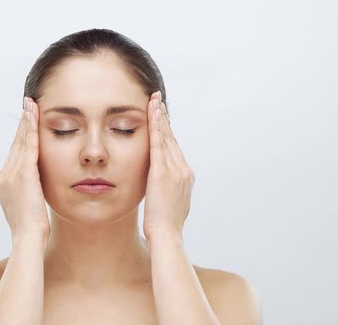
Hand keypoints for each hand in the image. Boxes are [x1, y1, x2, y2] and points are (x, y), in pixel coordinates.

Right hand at [0, 97, 49, 238]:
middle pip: (15, 143)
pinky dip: (31, 128)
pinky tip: (34, 115)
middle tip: (27, 104)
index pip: (14, 153)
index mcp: (4, 182)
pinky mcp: (24, 173)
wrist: (27, 237)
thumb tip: (35, 188)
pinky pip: (28, 145)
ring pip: (21, 141)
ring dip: (26, 121)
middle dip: (22, 123)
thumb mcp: (27, 206)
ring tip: (31, 104)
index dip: (20, 136)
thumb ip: (28, 192)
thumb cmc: (31, 228)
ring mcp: (12, 173)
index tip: (25, 122)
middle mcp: (4, 175)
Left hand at [142, 91, 194, 240]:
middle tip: (158, 101)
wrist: (167, 236)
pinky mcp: (162, 172)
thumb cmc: (165, 226)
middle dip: (164, 119)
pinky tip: (152, 112)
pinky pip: (158, 143)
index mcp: (185, 177)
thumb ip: (169, 192)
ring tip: (154, 100)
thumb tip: (164, 189)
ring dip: (160, 117)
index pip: (174, 149)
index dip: (168, 132)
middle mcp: (183, 170)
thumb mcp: (170, 204)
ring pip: (166, 137)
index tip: (163, 118)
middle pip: (172, 139)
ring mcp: (175, 170)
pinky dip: (156, 126)